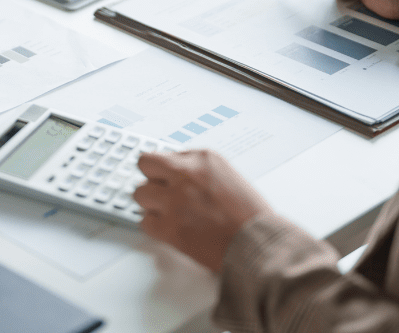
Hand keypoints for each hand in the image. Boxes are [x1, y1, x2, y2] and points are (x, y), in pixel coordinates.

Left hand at [133, 149, 271, 271]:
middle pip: (145, 164)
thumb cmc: (252, 217)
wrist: (258, 244)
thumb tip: (181, 178)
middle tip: (159, 191)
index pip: (167, 155)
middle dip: (151, 178)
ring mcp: (174, 200)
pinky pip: (144, 222)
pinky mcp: (168, 226)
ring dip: (151, 204)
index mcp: (203, 158)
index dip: (168, 171)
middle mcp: (185, 174)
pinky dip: (155, 227)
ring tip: (168, 214)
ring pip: (139, 194)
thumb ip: (202, 173)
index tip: (169, 179)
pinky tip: (170, 229)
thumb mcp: (230, 178)